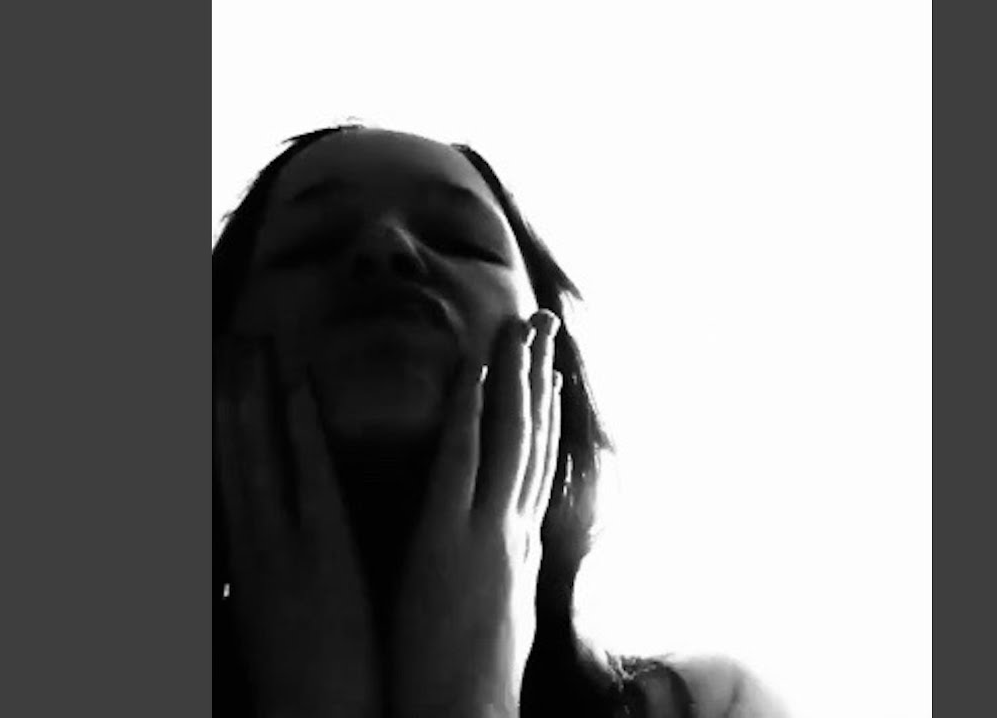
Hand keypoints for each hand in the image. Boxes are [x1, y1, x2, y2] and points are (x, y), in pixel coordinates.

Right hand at [215, 340, 380, 717]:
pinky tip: (298, 386)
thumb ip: (266, 568)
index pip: (228, 474)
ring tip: (248, 342)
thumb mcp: (272, 614)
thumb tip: (262, 536)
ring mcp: (285, 547)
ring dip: (253, 394)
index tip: (218, 374)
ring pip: (260, 454)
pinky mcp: (324, 558)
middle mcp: (254, 544)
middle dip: (229, 394)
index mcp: (245, 559)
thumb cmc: (303, 678)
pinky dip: (301, 430)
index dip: (221, 421)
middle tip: (229, 336)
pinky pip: (310, 480)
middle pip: (234, 453)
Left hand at [391, 311, 564, 717]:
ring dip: (515, 376)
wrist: (464, 716)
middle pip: (532, 439)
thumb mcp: (500, 615)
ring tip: (522, 324)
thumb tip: (511, 552)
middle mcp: (514, 531)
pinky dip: (469, 415)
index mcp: (521, 547)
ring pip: (508, 439)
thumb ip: (506, 572)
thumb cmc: (472, 679)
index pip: (536, 466)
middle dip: (540, 375)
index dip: (545, 412)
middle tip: (546, 319)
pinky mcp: (448, 541)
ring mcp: (486, 533)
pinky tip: (474, 374)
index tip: (548, 369)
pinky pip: (460, 463)